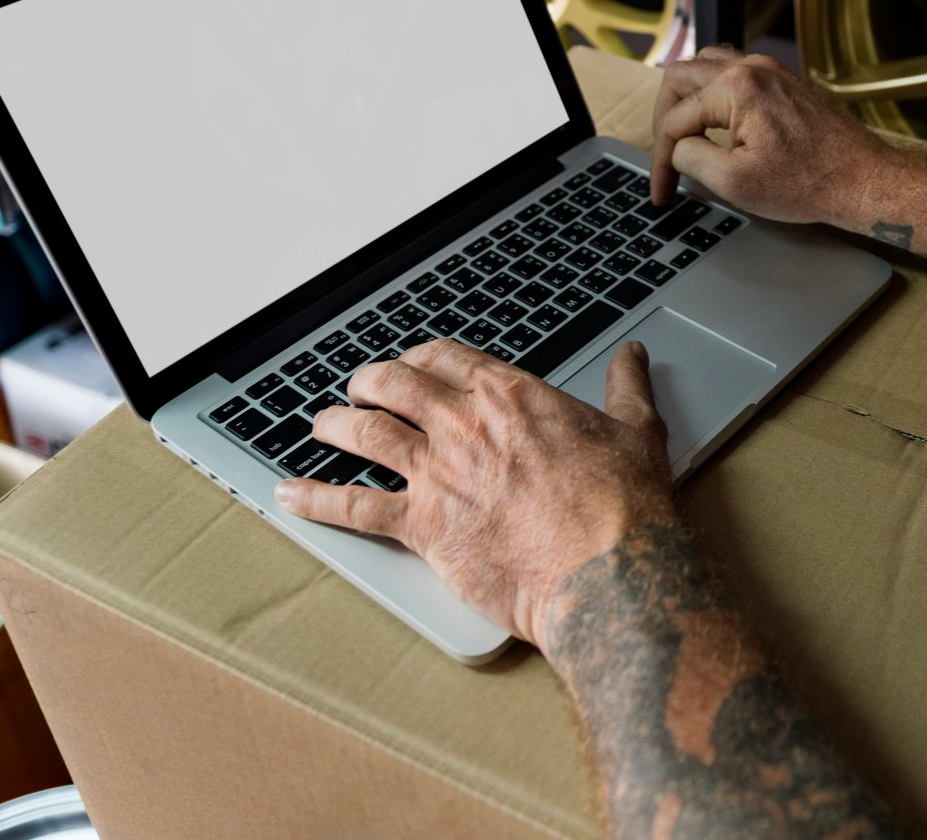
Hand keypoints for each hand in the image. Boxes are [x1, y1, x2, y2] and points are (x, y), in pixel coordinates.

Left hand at [275, 339, 675, 653]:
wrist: (606, 570)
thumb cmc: (623, 506)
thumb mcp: (636, 431)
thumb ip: (627, 388)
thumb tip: (634, 357)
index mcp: (510, 396)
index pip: (447, 357)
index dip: (422, 357)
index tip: (414, 364)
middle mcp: (463, 425)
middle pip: (394, 385)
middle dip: (369, 381)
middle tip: (358, 386)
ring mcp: (437, 474)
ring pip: (364, 434)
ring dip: (335, 425)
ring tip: (320, 425)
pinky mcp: (422, 527)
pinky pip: (353, 508)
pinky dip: (315, 500)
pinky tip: (290, 495)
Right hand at [649, 46, 897, 228]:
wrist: (863, 181)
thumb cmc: (810, 184)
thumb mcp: (734, 183)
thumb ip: (691, 158)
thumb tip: (678, 148)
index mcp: (736, 88)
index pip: (676, 119)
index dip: (660, 159)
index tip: (663, 191)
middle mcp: (752, 67)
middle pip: (681, 77)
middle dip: (665, 120)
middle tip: (665, 156)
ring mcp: (770, 70)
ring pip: (705, 66)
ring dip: (686, 99)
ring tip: (682, 135)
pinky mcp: (782, 80)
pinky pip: (732, 71)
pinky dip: (712, 93)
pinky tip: (713, 121)